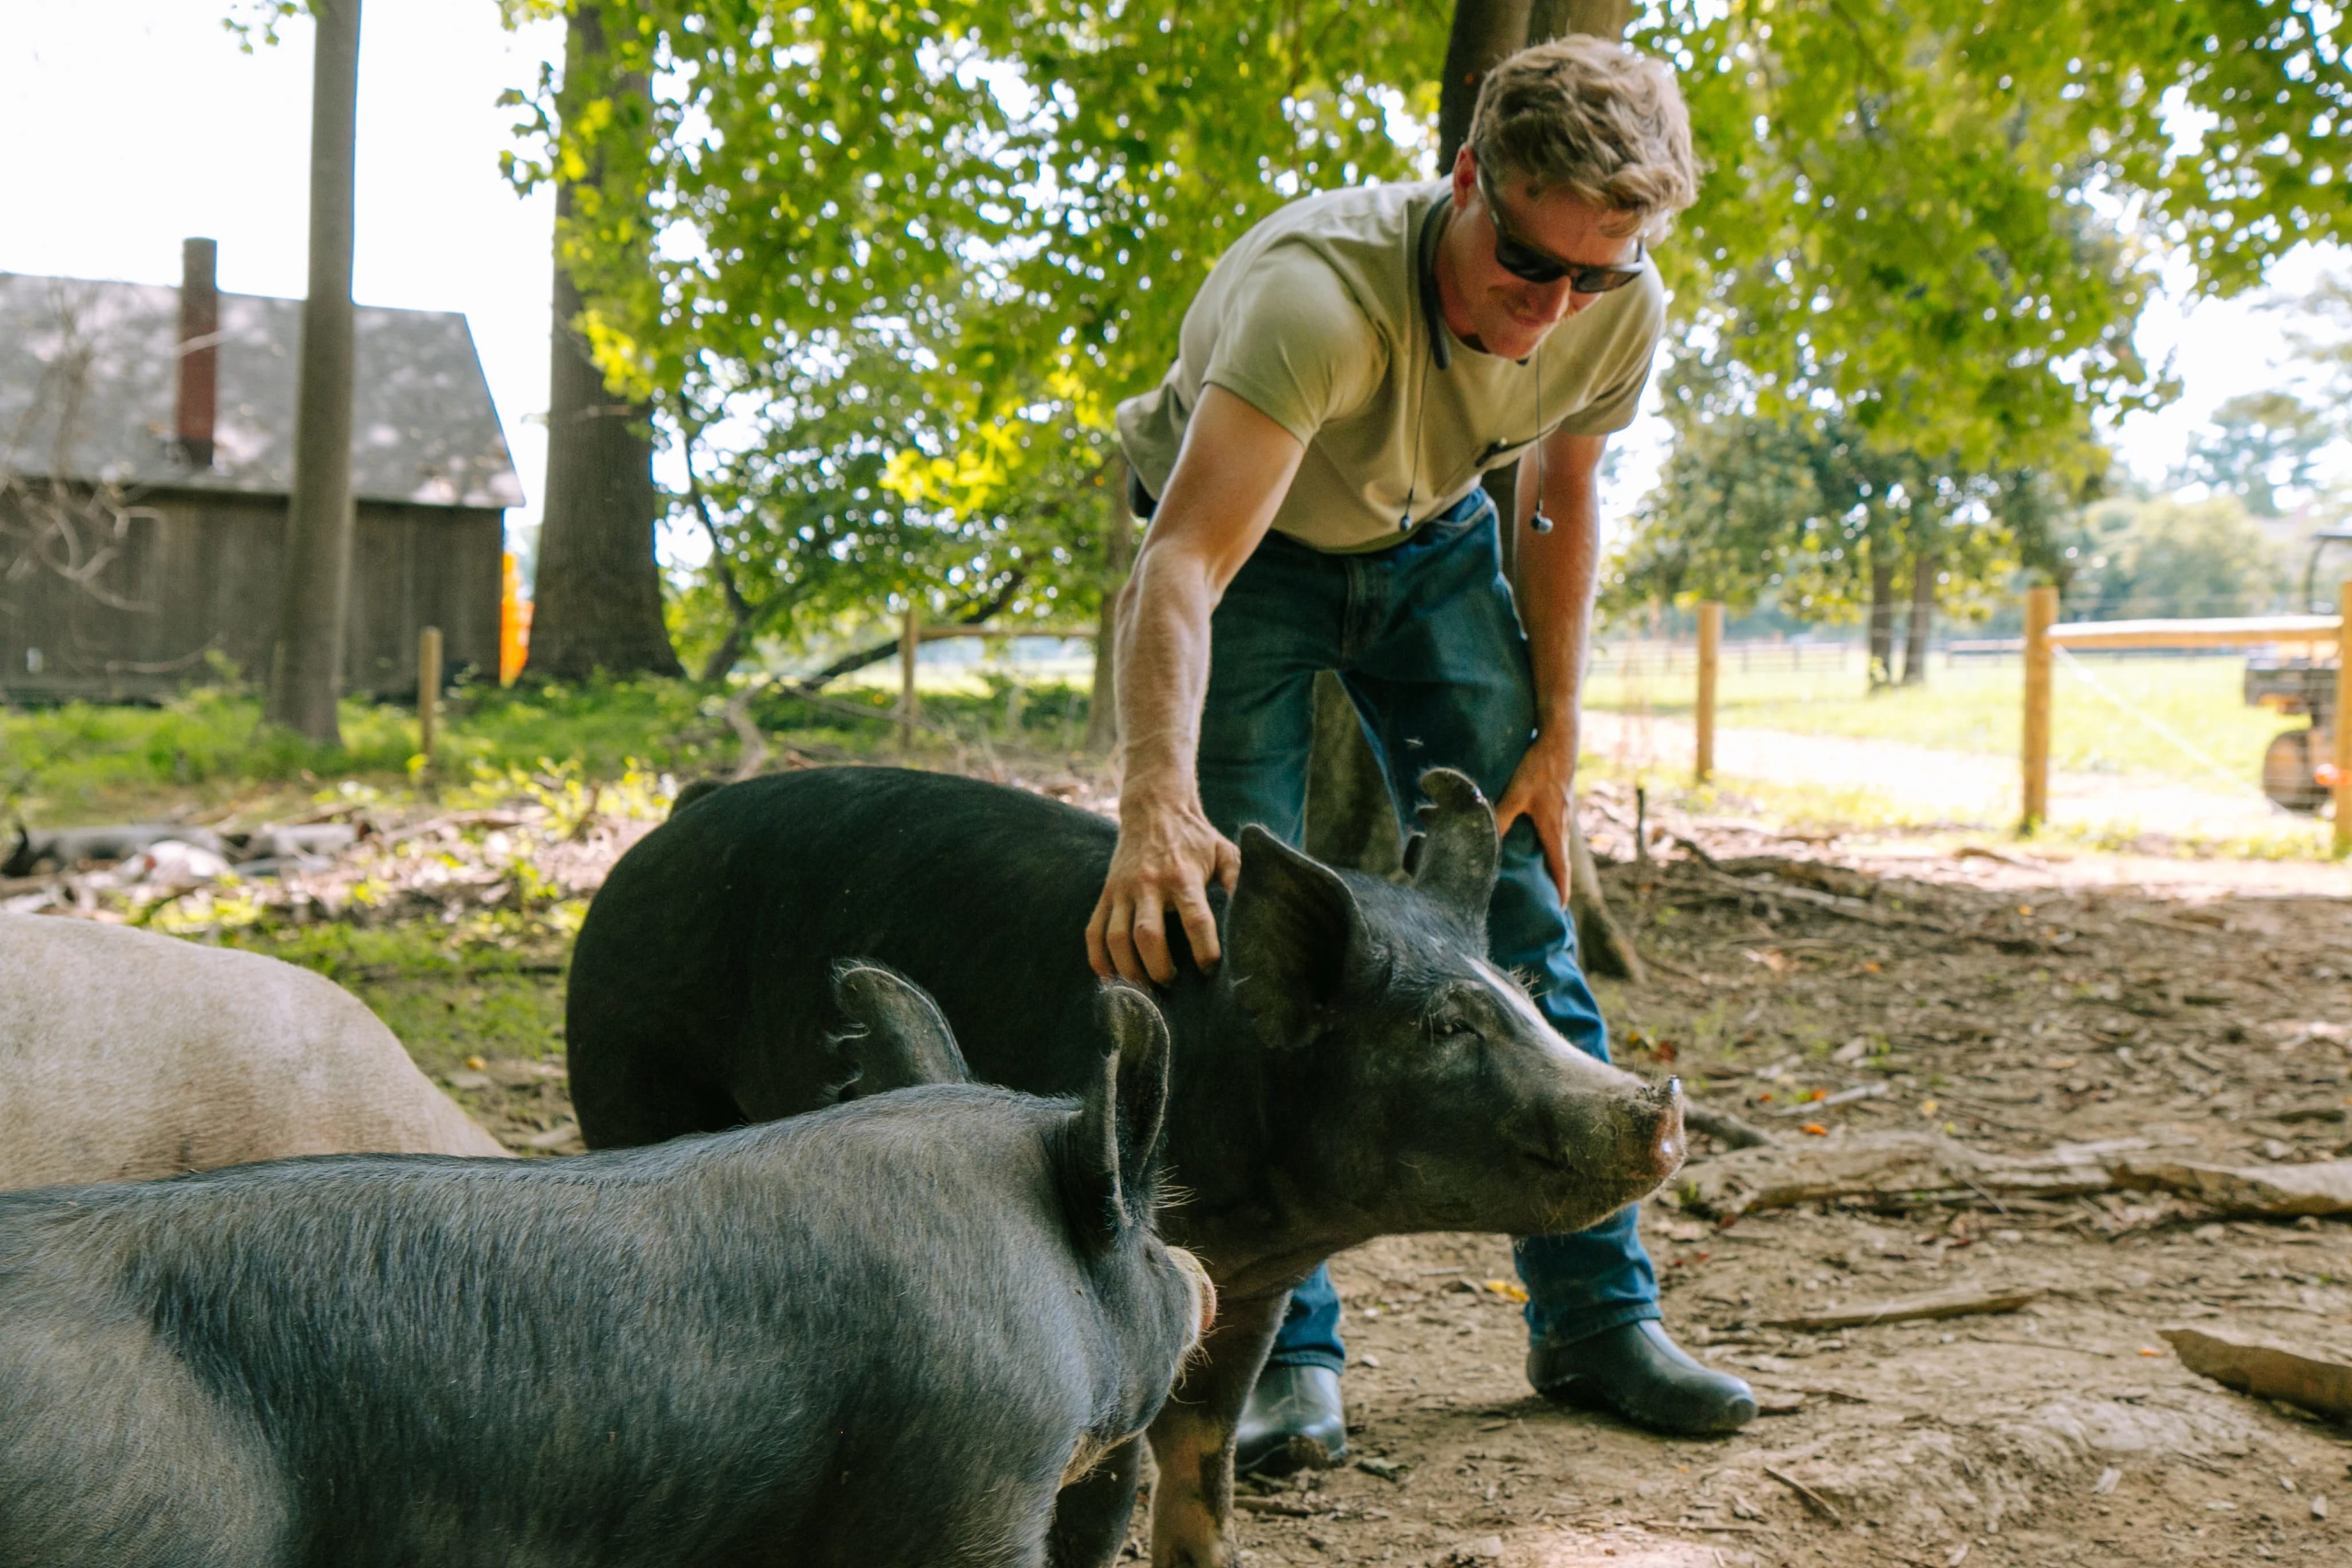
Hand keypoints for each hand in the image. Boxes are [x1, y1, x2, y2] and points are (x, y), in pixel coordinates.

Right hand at [1087, 787, 1241, 985]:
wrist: (1153, 806)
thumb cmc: (1195, 836)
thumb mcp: (1224, 851)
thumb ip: (1239, 881)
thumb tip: (1257, 912)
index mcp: (1182, 875)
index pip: (1195, 920)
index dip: (1204, 950)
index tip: (1210, 968)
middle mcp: (1148, 884)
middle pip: (1148, 935)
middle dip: (1159, 968)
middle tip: (1172, 983)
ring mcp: (1122, 889)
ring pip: (1117, 939)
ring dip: (1129, 969)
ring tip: (1144, 988)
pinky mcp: (1106, 893)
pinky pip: (1094, 932)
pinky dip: (1098, 959)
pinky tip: (1111, 977)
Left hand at [1492, 730, 1578, 905]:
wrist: (1560, 742)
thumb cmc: (1539, 768)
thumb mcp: (1516, 794)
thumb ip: (1500, 818)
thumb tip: (1484, 840)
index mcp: (1553, 830)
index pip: (1560, 869)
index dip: (1560, 891)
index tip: (1560, 910)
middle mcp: (1561, 826)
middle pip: (1561, 863)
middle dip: (1557, 883)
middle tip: (1549, 902)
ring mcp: (1563, 815)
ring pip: (1558, 847)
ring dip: (1553, 865)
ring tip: (1542, 879)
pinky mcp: (1560, 804)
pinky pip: (1556, 833)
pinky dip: (1550, 846)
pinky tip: (1537, 843)